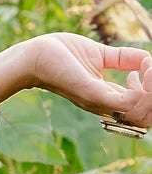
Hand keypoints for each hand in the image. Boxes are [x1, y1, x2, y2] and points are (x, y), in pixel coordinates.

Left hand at [0, 31, 151, 130]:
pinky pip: (128, 103)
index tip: (147, 69)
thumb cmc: (62, 54)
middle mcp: (105, 106)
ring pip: (143, 114)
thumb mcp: (101, 55)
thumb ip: (125, 59)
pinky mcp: (91, 93)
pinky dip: (144, 87)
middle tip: (149, 72)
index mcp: (108, 99)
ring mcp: (99, 102)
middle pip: (147, 119)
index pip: (142, 112)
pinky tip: (137, 71)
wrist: (34, 55)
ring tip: (147, 70)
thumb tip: (148, 58)